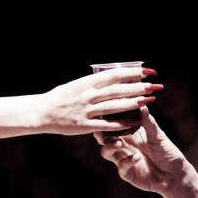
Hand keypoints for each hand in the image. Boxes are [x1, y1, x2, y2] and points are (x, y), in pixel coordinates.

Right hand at [40, 67, 160, 135]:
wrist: (41, 112)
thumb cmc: (59, 98)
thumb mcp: (75, 85)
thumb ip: (93, 83)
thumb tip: (112, 76)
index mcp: (87, 82)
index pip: (115, 75)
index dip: (134, 72)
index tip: (149, 71)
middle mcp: (88, 95)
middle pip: (119, 90)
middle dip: (139, 87)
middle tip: (156, 86)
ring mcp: (87, 111)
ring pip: (115, 106)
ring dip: (134, 103)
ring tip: (149, 101)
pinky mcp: (85, 126)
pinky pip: (106, 125)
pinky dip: (122, 124)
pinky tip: (135, 122)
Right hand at [96, 106, 187, 193]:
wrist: (175, 174)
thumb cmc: (166, 151)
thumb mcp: (158, 135)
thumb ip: (148, 122)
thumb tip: (142, 104)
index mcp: (129, 133)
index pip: (113, 124)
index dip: (106, 119)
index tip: (104, 113)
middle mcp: (123, 145)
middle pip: (104, 138)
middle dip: (101, 133)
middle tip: (103, 130)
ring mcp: (123, 159)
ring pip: (106, 152)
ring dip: (110, 146)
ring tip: (119, 143)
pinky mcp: (127, 173)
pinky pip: (121, 167)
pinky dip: (126, 161)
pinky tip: (136, 157)